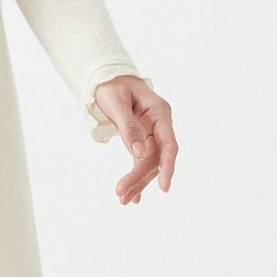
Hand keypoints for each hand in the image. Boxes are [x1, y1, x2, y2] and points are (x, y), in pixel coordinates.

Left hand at [92, 75, 176, 204]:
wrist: (107, 77)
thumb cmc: (112, 86)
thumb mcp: (117, 104)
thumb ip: (128, 128)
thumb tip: (138, 154)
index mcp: (159, 112)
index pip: (168, 144)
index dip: (168, 166)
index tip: (164, 186)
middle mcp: (159, 124)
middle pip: (155, 157)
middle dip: (141, 178)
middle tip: (123, 196)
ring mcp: (152, 132)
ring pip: (148, 162)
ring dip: (137, 181)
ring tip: (123, 198)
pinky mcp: (143, 139)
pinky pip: (141, 160)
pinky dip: (137, 176)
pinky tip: (134, 195)